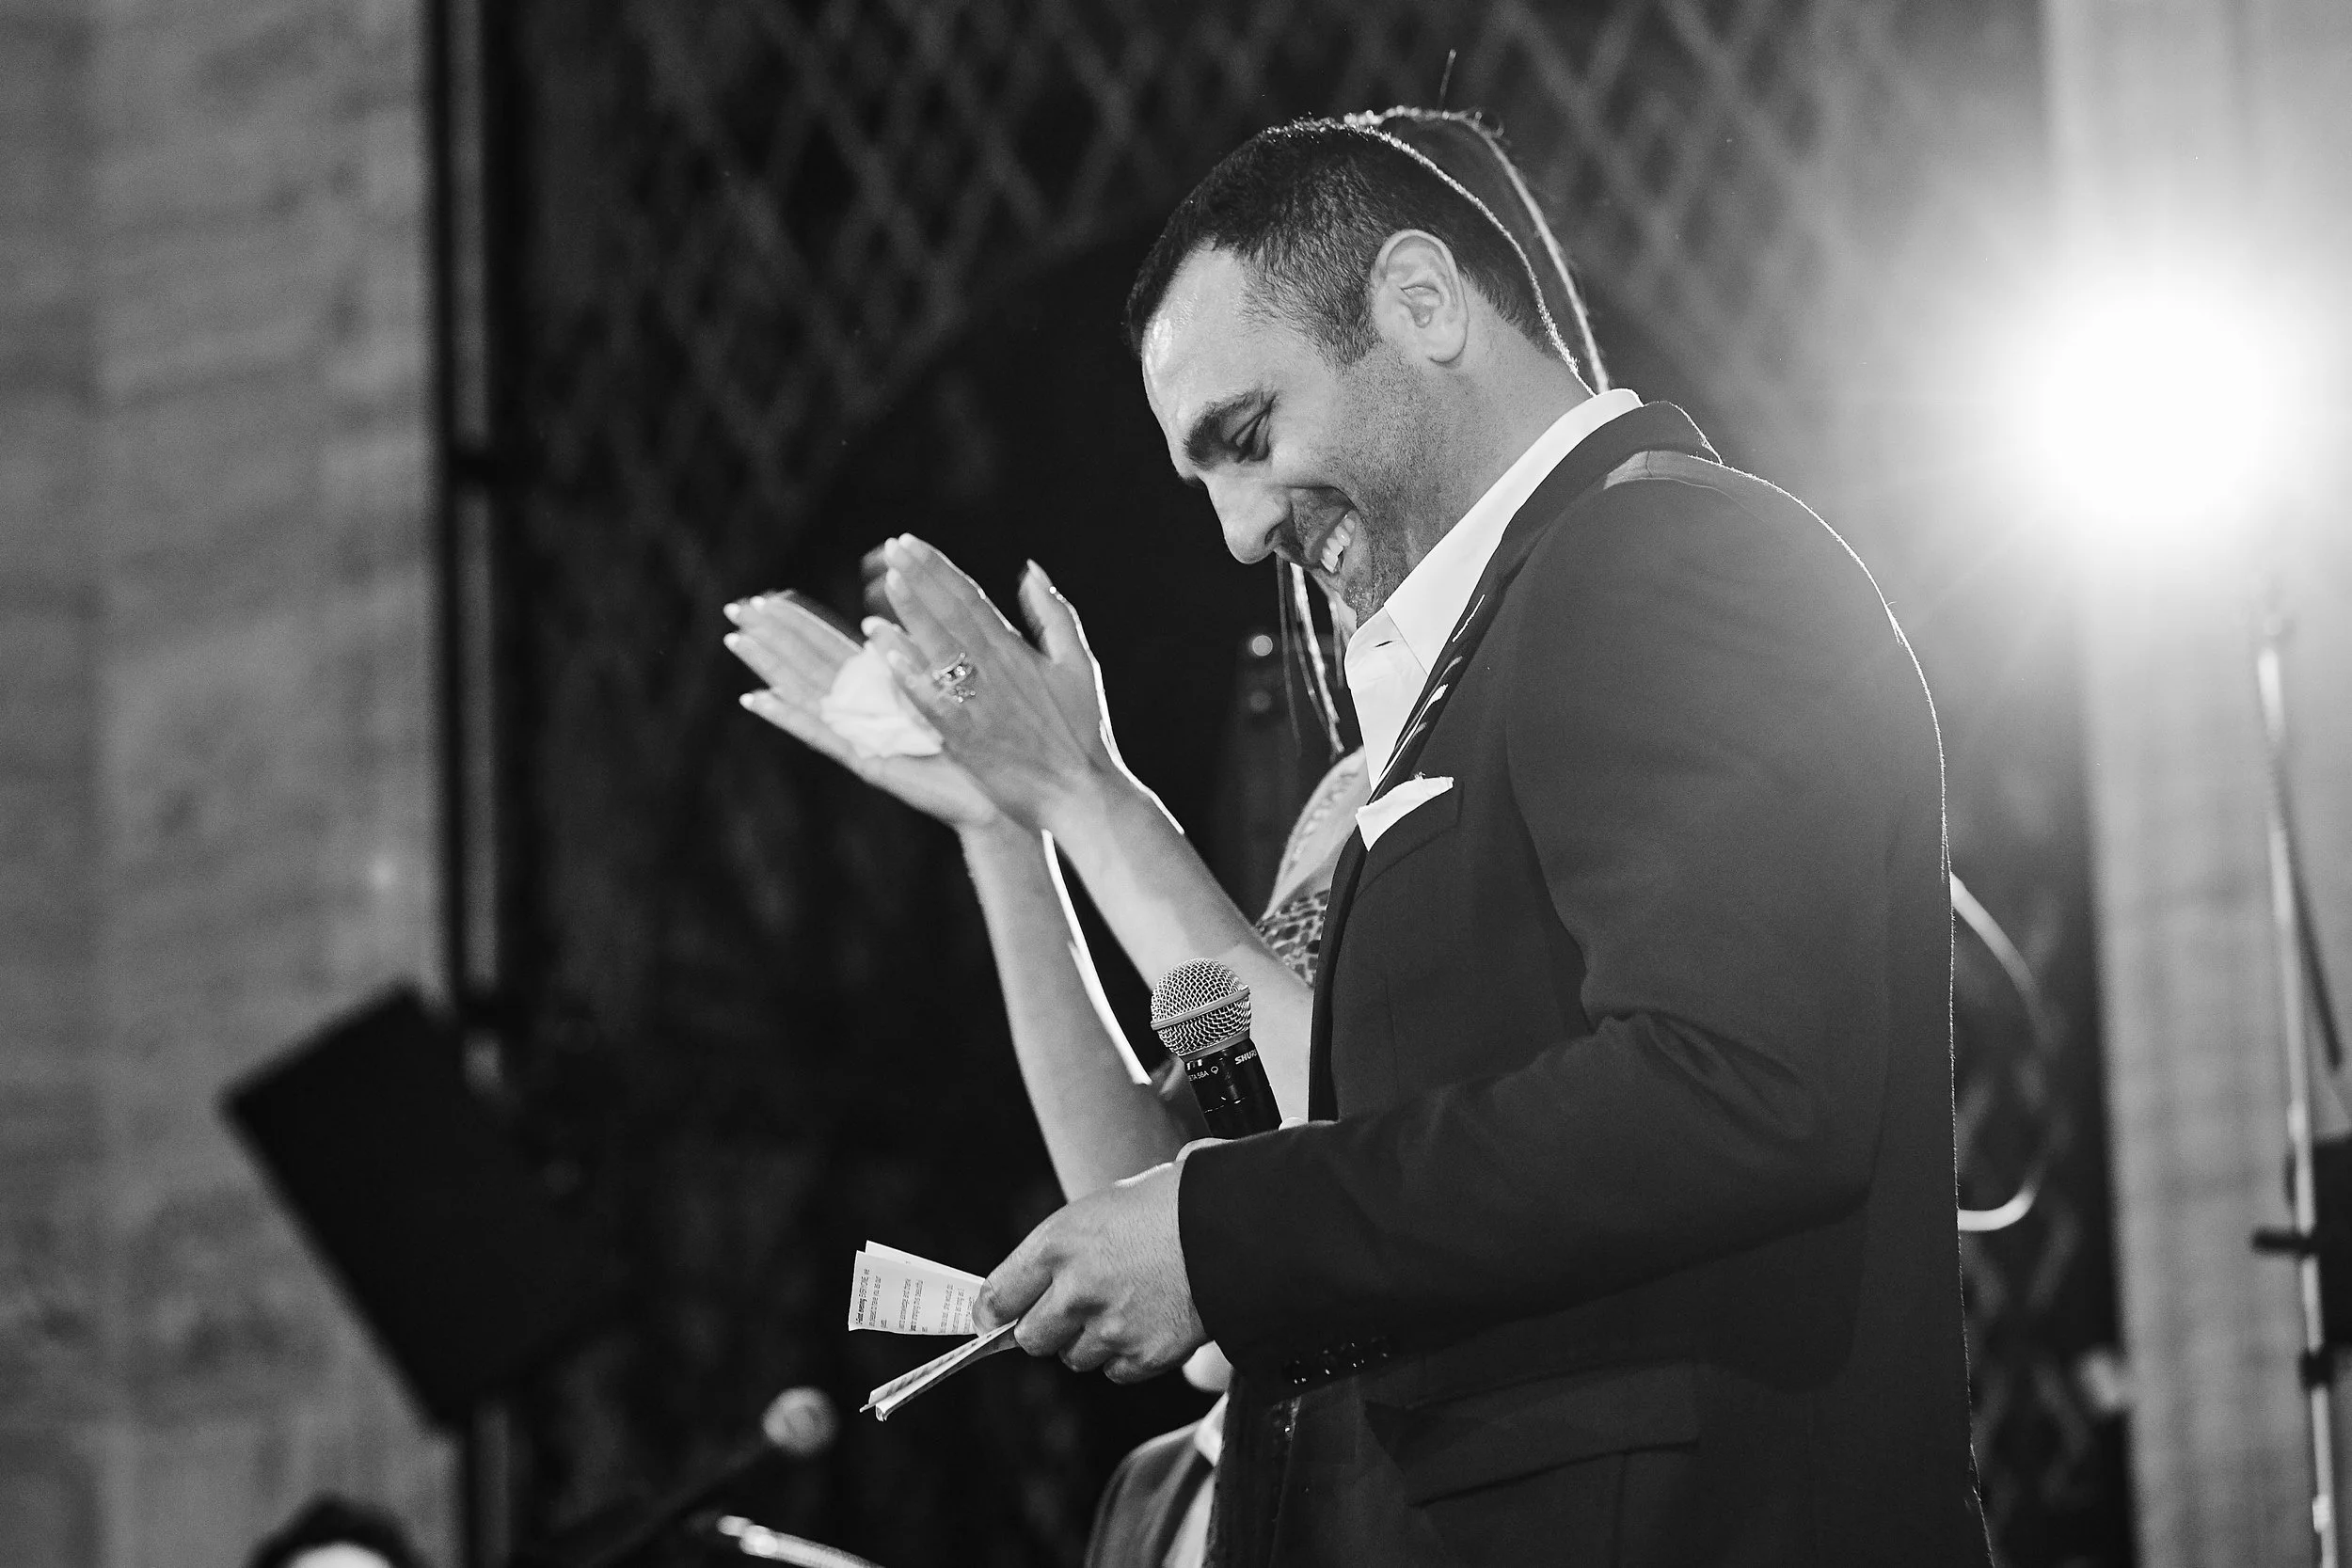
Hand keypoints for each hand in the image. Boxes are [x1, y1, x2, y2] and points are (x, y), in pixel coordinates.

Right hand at [723, 592, 1002, 830]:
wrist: (987, 797)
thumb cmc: (971, 747)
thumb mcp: (939, 688)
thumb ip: (910, 654)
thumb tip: (882, 621)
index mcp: (880, 688)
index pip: (829, 645)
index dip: (798, 621)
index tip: (766, 594)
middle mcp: (860, 710)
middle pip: (806, 662)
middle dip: (771, 635)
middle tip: (733, 608)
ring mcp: (857, 735)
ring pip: (804, 691)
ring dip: (770, 666)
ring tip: (736, 641)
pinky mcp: (864, 761)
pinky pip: (820, 734)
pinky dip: (787, 716)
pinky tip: (757, 699)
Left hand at [864, 536, 1129, 835]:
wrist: (1084, 793)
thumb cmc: (1085, 731)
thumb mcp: (1079, 664)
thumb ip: (1054, 615)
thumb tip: (1030, 569)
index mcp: (1017, 651)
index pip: (969, 598)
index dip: (937, 568)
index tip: (910, 544)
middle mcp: (996, 671)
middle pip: (950, 615)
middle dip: (919, 579)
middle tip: (891, 549)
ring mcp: (980, 704)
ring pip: (939, 650)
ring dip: (910, 616)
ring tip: (885, 586)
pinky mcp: (967, 739)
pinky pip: (932, 702)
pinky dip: (911, 676)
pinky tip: (886, 654)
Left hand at [975, 1159, 1205, 1383]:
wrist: (1237, 1229)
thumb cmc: (1176, 1204)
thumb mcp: (1106, 1206)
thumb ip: (1067, 1249)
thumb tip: (1043, 1283)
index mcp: (1059, 1243)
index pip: (997, 1295)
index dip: (994, 1310)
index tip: (994, 1317)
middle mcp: (1076, 1290)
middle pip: (1031, 1338)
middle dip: (1045, 1328)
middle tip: (1068, 1313)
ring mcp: (1110, 1328)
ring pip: (1075, 1358)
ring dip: (1089, 1342)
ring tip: (1123, 1310)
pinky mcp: (1145, 1355)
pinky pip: (1117, 1371)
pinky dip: (1127, 1357)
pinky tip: (1148, 1325)